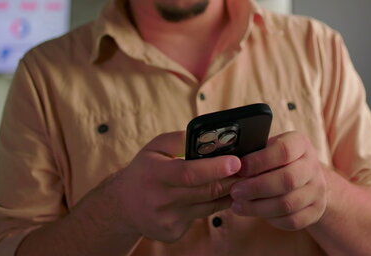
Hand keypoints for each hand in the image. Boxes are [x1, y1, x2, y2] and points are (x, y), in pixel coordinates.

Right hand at [111, 131, 241, 241]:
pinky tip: (215, 196)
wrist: (122, 206)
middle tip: (248, 170)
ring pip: (208, 207)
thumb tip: (210, 137)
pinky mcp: (173, 233)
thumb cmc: (144, 171)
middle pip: (205, 192)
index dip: (215, 168)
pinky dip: (212, 206)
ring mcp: (167, 219)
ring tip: (239, 180)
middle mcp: (160, 199)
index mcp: (155, 174)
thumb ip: (179, 140)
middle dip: (230, 180)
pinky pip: (201, 217)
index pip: (189, 173)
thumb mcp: (154, 148)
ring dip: (227, 193)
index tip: (236, 161)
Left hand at [230, 131, 326, 230]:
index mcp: (300, 144)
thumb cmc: (278, 161)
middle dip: (256, 188)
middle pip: (287, 180)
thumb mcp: (269, 148)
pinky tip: (255, 213)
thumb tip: (229, 164)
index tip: (239, 168)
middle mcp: (312, 166)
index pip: (284, 151)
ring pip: (288, 204)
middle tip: (235, 192)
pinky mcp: (316, 211)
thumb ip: (254, 154)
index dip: (259, 161)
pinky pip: (292, 221)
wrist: (306, 178)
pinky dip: (270, 219)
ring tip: (238, 206)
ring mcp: (317, 190)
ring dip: (258, 207)